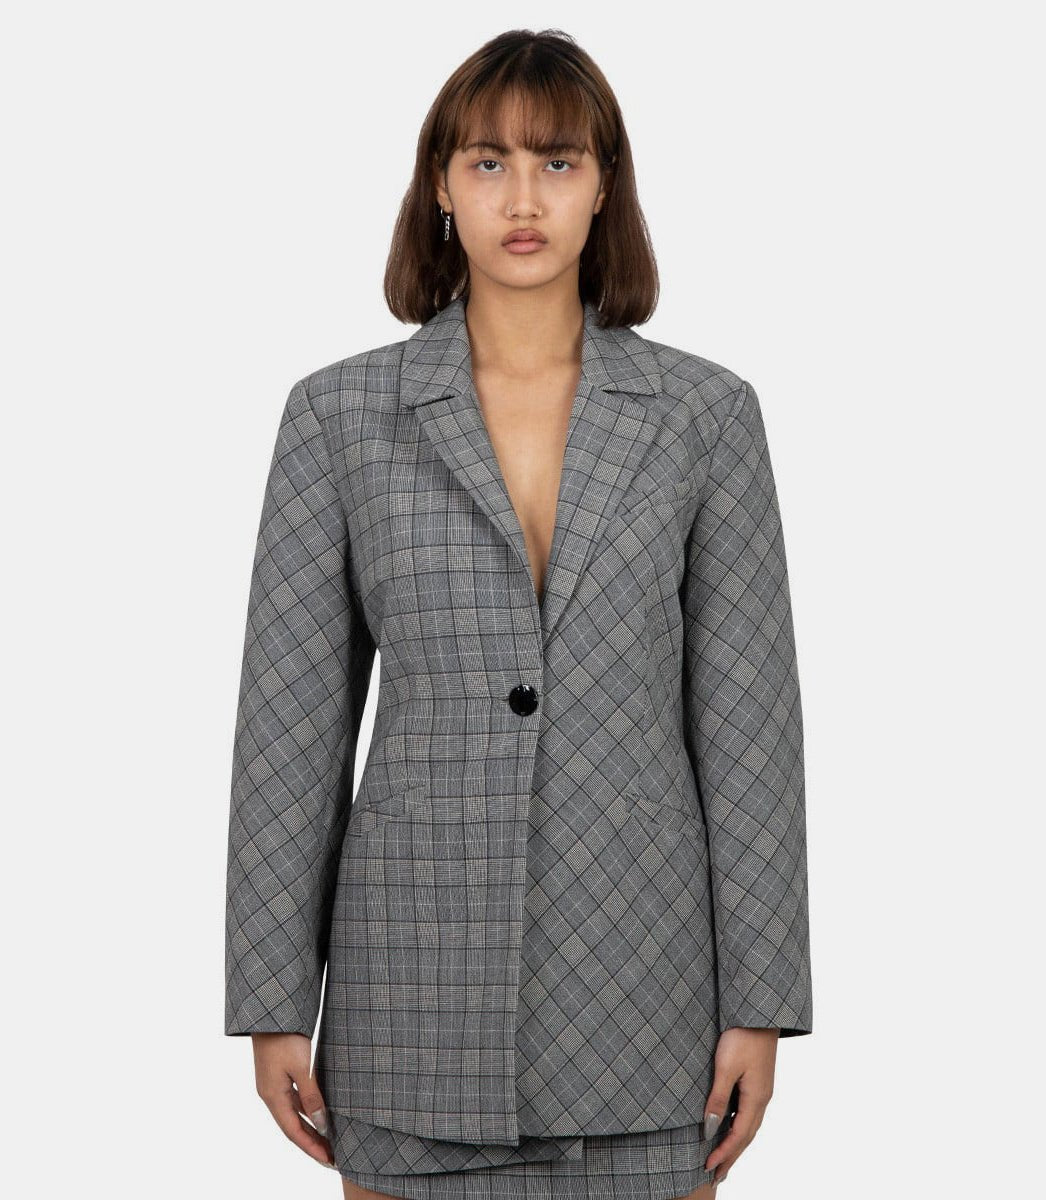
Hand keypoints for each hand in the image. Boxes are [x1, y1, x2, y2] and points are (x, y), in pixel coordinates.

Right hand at [251, 1032, 337, 1168]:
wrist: (271, 1012)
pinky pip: (294, 1100)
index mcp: (273, 1096)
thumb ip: (312, 1096)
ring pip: (294, 1114)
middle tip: (333, 1157)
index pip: (294, 1132)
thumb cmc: (285, 1037)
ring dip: (310, 1128)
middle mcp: (271, 1094)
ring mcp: (274, 1085)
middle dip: (312, 1143)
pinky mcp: (279, 1074)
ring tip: (329, 1140)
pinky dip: (307, 1111)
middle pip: (293, 1127)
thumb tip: (321, 1124)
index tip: (330, 1160)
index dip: (311, 1147)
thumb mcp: (302, 1066)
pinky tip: (319, 1113)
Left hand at [702, 1026, 779, 1184]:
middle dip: (731, 1157)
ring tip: (722, 1159)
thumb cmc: (742, 1036)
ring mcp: (760, 1090)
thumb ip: (718, 1098)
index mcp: (756, 1098)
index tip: (708, 1168)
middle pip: (746, 1135)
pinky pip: (746, 1112)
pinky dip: (737, 1126)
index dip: (724, 1153)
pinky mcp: (756, 1081)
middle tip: (717, 1176)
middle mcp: (761, 1098)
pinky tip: (728, 1128)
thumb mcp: (726, 1067)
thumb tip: (710, 1128)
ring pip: (747, 1125)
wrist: (758, 1012)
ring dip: (735, 1144)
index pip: (739, 1135)